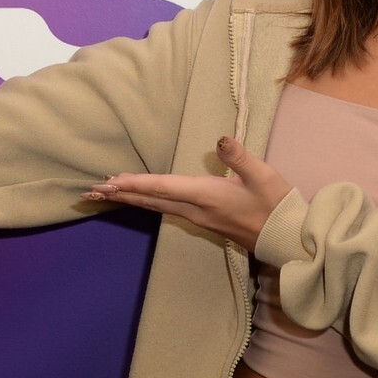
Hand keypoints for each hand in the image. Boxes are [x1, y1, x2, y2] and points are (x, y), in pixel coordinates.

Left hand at [85, 137, 291, 249]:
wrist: (287, 238)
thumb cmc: (277, 205)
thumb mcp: (263, 176)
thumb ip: (239, 157)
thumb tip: (220, 139)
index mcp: (206, 196)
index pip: (163, 187)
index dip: (135, 183)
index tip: (110, 182)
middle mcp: (196, 210)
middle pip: (151, 200)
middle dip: (121, 194)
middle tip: (90, 192)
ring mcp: (199, 218)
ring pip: (157, 207)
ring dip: (131, 199)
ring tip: (107, 194)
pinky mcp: (205, 221)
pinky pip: (166, 210)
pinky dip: (148, 203)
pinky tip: (141, 200)